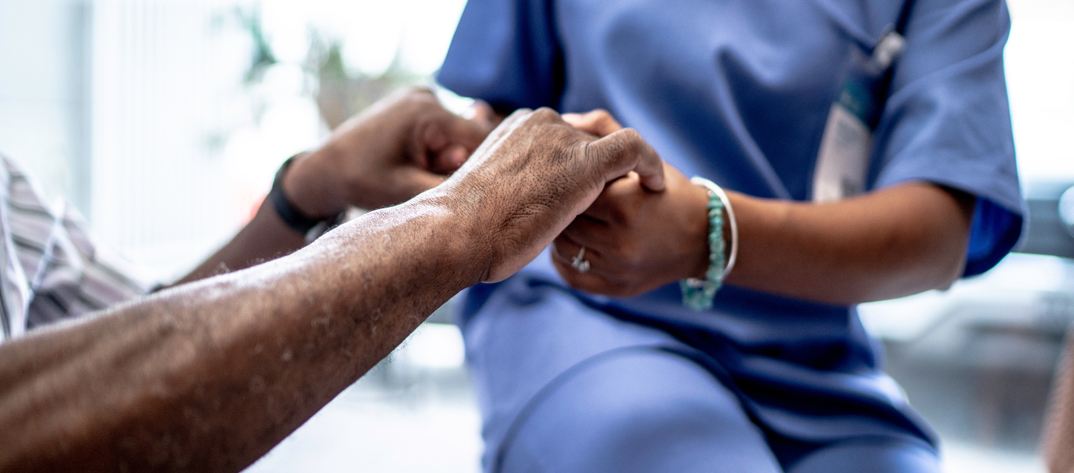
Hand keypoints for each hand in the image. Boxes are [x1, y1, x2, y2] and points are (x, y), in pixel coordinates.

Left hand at [284, 87, 494, 215]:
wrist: (325, 169)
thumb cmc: (362, 181)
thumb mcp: (407, 191)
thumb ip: (451, 185)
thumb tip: (491, 191)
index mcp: (427, 113)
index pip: (482, 137)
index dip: (488, 164)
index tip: (488, 189)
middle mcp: (426, 96)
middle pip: (469, 136)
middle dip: (458, 163)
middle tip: (429, 180)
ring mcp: (420, 96)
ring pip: (457, 135)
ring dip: (447, 158)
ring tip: (417, 171)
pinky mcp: (415, 103)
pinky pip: (442, 129)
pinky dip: (437, 149)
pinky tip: (415, 162)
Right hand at [427, 108, 665, 282]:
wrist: (458, 232)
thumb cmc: (464, 228)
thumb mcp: (489, 194)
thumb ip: (514, 185)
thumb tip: (522, 204)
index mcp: (519, 127)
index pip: (564, 136)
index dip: (579, 160)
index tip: (588, 189)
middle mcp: (543, 123)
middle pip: (588, 138)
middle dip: (603, 166)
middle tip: (620, 196)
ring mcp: (563, 140)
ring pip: (610, 145)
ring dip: (626, 172)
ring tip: (640, 195)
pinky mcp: (585, 162)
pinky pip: (633, 149)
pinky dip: (649, 164)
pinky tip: (656, 186)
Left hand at [551, 110, 711, 296]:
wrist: (703, 237)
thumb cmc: (668, 191)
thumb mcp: (644, 157)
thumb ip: (605, 131)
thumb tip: (564, 119)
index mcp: (626, 204)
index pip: (572, 188)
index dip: (567, 179)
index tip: (568, 174)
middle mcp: (622, 241)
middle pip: (564, 219)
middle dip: (560, 205)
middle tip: (560, 196)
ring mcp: (618, 270)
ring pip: (562, 247)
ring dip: (559, 231)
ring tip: (568, 217)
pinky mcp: (615, 289)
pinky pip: (570, 274)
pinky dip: (564, 258)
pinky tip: (573, 243)